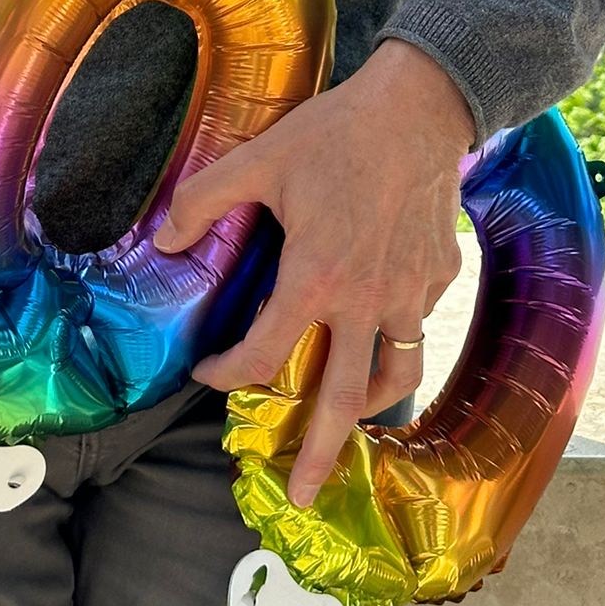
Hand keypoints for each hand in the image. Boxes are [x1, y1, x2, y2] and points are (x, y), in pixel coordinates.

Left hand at [153, 37, 474, 507]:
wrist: (420, 108)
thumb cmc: (335, 133)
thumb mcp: (258, 159)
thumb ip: (205, 201)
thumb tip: (165, 240)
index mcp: (314, 279)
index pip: (264, 354)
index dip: (228, 372)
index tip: (209, 373)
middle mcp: (365, 301)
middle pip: (342, 401)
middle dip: (318, 455)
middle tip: (304, 497)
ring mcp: (409, 294)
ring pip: (394, 373)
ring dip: (367, 406)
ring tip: (349, 423)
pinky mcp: (439, 276)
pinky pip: (418, 326)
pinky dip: (399, 341)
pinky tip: (384, 330)